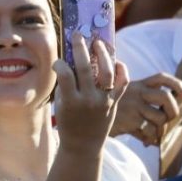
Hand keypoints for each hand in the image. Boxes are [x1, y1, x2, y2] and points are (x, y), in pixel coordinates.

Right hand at [53, 34, 128, 153]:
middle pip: (86, 68)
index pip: (65, 75)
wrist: (84, 145)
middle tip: (78, 35)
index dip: (60, 63)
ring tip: (98, 43)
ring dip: (103, 54)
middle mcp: (88, 101)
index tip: (59, 61)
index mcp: (70, 102)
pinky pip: (122, 82)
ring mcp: (104, 101)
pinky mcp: (115, 102)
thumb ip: (65, 83)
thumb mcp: (61, 104)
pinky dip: (120, 69)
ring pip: (107, 72)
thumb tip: (70, 56)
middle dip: (80, 48)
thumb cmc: (68, 121)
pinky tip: (114, 60)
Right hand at [111, 73, 181, 145]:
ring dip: (160, 128)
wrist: (90, 118)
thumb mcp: (126, 94)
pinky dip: (151, 138)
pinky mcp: (130, 122)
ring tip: (152, 131)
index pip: (162, 78)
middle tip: (169, 118)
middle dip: (173, 110)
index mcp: (138, 84)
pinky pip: (150, 132)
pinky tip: (145, 139)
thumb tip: (169, 106)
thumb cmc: (113, 108)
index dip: (177, 85)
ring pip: (160, 119)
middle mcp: (137, 93)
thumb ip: (144, 97)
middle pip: (166, 98)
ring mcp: (134, 108)